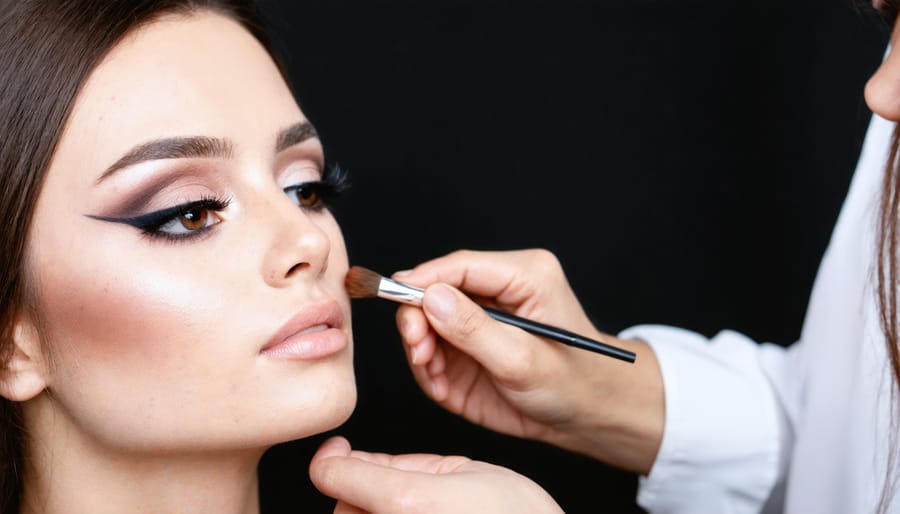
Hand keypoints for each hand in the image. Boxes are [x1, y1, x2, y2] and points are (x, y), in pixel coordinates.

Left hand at [309, 436, 563, 513]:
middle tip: (398, 490)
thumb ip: (404, 464)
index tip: (339, 453)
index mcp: (408, 505)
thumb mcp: (463, 471)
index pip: (330, 475)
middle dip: (359, 494)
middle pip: (341, 510)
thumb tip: (357, 460)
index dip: (332, 458)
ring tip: (417, 511)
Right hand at [394, 249, 663, 472]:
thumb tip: (430, 298)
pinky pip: (431, 351)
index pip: (460, 265)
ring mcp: (479, 319)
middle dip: (418, 319)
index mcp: (523, 275)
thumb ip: (474, 329)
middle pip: (436, 289)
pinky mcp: (467, 346)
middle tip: (418, 347)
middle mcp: (497, 291)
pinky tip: (443, 385)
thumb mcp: (523, 359)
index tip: (392, 293)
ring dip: (420, 348)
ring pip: (426, 321)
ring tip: (433, 372)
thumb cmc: (574, 382)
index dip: (422, 279)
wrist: (588, 415)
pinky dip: (428, 370)